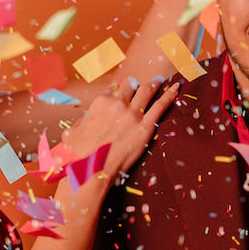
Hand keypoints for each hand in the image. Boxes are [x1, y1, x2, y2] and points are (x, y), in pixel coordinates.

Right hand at [60, 79, 179, 184]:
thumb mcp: (72, 133)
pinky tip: (176, 88)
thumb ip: (80, 123)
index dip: (118, 91)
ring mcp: (133, 114)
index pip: (113, 90)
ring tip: (160, 79)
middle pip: (131, 86)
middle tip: (144, 82)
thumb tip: (82, 123)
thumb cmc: (79, 154)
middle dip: (136, 83)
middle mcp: (118, 104)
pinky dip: (169, 95)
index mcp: (101, 102)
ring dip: (154, 83)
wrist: (92, 170)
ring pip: (147, 90)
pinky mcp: (145, 126)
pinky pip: (160, 106)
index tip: (123, 91)